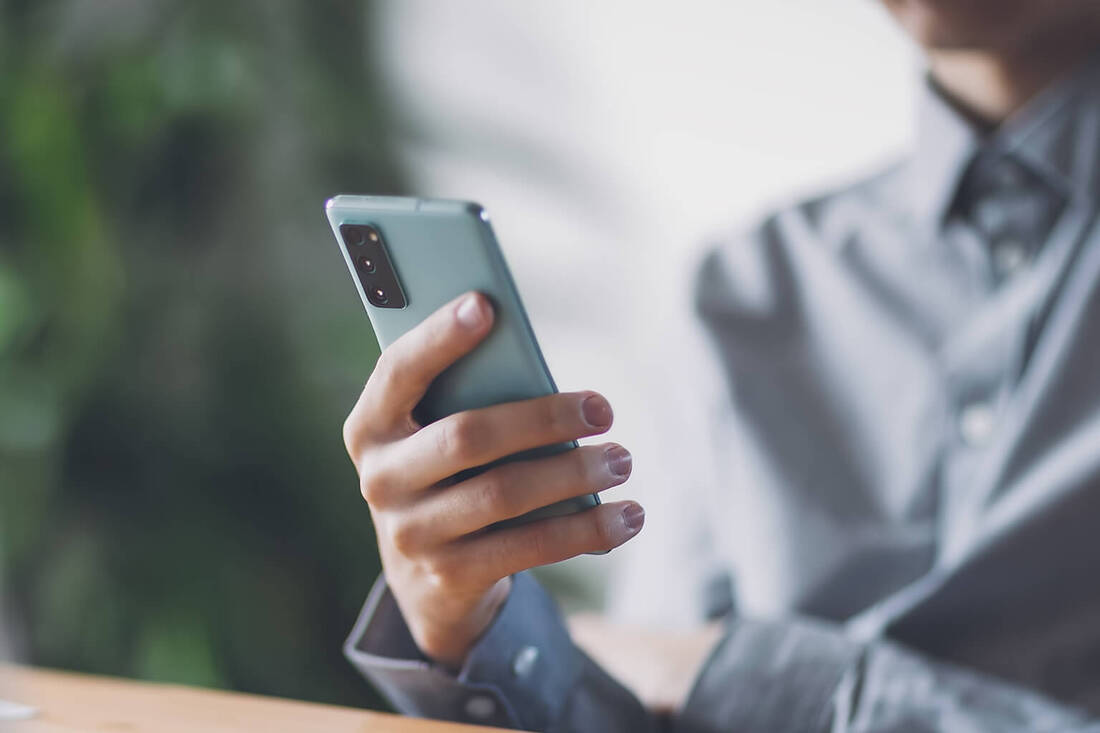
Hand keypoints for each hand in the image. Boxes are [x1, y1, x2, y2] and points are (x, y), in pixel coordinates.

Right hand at [343, 292, 643, 667]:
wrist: (427, 578)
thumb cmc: (448, 474)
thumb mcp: (438, 433)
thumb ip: (467, 397)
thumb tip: (535, 368)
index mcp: (371, 426)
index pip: (399, 370)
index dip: (439, 337)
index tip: (486, 304)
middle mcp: (380, 480)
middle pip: (467, 437)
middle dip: (543, 419)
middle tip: (603, 409)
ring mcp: (412, 534)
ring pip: (503, 494)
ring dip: (573, 474)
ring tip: (622, 459)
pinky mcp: (451, 576)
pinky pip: (527, 548)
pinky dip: (585, 529)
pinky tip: (627, 516)